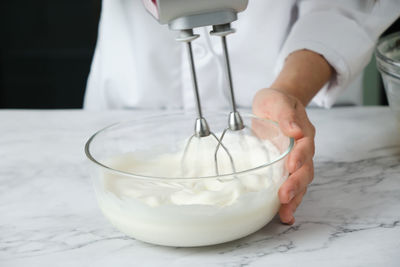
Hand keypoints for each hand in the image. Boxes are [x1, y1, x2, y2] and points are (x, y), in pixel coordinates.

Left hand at [253, 88, 314, 224]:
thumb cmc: (275, 102)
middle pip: (305, 170)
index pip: (305, 146)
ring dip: (294, 199)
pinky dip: (289, 202)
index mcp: (303, 133)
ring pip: (300, 183)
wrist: (274, 106)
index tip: (291, 164)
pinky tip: (283, 215)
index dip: (300, 156)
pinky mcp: (285, 169)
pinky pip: (290, 186)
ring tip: (285, 213)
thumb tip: (294, 129)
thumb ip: (285, 113)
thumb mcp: (277, 100)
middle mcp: (302, 150)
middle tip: (284, 196)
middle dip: (296, 184)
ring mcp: (295, 161)